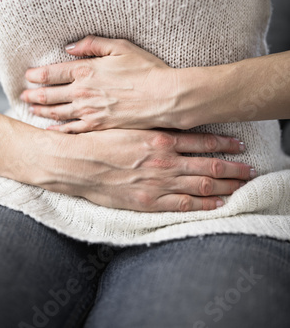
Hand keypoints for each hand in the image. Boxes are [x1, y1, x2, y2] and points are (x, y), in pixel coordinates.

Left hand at [21, 36, 176, 132]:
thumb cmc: (146, 69)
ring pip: (57, 113)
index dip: (36, 75)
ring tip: (31, 109)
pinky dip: (59, 130)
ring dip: (41, 111)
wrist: (164, 97)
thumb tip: (70, 47)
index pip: (51, 73)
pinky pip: (73, 130)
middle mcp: (82, 92)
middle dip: (33, 95)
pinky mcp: (99, 125)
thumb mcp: (121, 47)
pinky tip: (51, 130)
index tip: (27, 76)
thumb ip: (93, 44)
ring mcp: (89, 111)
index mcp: (86, 70)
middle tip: (22, 95)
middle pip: (49, 95)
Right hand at [39, 129, 253, 211]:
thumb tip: (173, 123)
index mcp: (161, 138)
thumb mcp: (129, 124)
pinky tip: (219, 203)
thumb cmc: (100, 140)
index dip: (224, 143)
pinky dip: (204, 205)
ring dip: (226, 186)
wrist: (77, 163)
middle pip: (209, 166)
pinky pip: (184, 206)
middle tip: (251, 169)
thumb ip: (153, 125)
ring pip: (202, 186)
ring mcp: (159, 183)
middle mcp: (165, 162)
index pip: (201, 140)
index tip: (239, 144)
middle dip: (234, 168)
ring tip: (244, 185)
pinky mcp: (149, 202)